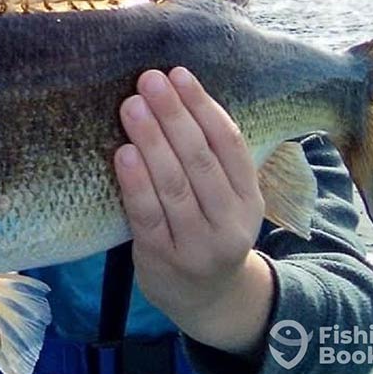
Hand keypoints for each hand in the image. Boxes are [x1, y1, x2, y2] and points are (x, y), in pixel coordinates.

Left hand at [114, 68, 272, 354]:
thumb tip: (174, 94)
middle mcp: (230, 221)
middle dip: (174, 115)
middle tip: (149, 80)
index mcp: (249, 198)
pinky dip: (135, 183)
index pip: (229, 144)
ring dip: (152, 140)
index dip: (204, 106)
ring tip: (132, 106)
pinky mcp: (163, 259)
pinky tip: (123, 153)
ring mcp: (197, 244)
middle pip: (200, 160)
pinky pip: (148, 215)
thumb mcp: (226, 200)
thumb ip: (210, 158)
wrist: (205, 300)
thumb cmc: (207, 231)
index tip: (179, 73)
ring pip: (174, 185)